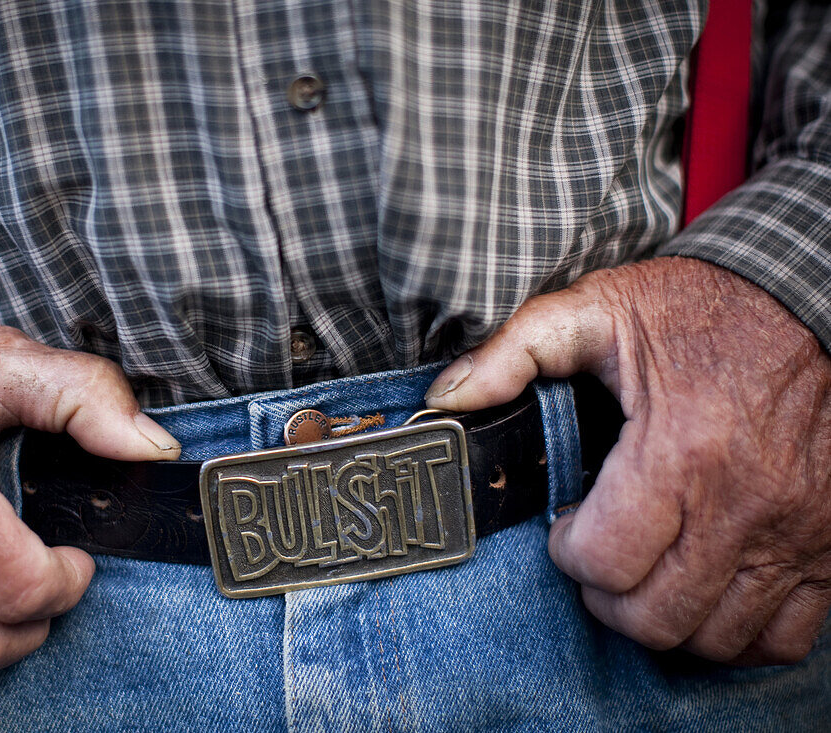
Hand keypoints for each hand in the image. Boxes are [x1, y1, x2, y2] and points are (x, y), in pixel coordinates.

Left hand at [426, 257, 830, 664]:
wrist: (813, 302)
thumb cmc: (703, 309)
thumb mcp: (598, 307)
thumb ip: (514, 350)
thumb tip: (446, 397)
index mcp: (680, 450)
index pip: (605, 562)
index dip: (567, 553)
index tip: (567, 526)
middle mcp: (744, 506)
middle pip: (655, 616)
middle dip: (606, 599)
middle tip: (597, 560)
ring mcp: (796, 535)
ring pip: (715, 638)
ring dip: (665, 621)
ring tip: (646, 576)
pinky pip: (785, 638)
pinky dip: (737, 634)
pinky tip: (706, 594)